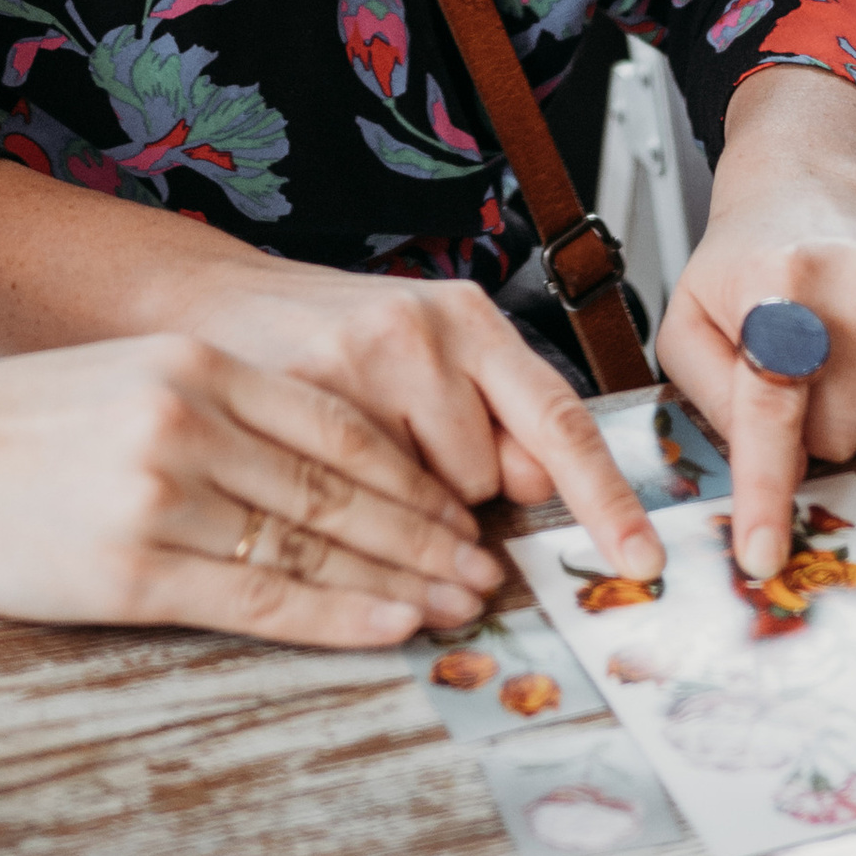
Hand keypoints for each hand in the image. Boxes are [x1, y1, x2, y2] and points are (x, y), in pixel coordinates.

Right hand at [0, 332, 520, 648]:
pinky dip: (336, 614)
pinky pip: (259, 594)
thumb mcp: (131, 383)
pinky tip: (389, 626)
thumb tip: (324, 478)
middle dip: (428, 535)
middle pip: (344, 487)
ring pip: (314, 544)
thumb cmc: (15, 426)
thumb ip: (220, 413)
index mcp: (198, 367)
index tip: (463, 513)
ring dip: (400, 580)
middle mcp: (192, 420)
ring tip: (457, 605)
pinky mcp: (131, 568)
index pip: (342, 427)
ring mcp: (163, 494)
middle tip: (487, 571)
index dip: (415, 478)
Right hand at [183, 254, 660, 583]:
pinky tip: (324, 463)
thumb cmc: (335, 337)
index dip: (605, 497)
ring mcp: (362, 361)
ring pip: (430, 501)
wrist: (213, 300)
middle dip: (458, 489)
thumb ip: (495, 416)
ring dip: (405, 499)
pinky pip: (367, 500)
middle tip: (404, 440)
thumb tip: (538, 489)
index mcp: (469, 317)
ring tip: (359, 443)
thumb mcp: (432, 355)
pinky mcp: (304, 399)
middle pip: (491, 479)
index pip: (559, 417)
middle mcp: (425, 329)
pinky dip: (358, 504)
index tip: (641, 554)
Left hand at [654, 69, 855, 579]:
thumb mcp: (689, 324)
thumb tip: (753, 467)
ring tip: (831, 357)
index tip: (763, 555)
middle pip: (838, 438)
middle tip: (793, 375)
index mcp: (775, 286)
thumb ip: (709, 398)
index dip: (766, 489)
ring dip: (854, 415)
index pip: (773, 408)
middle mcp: (852, 282)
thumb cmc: (740, 270)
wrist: (805, 192)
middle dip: (810, 430)